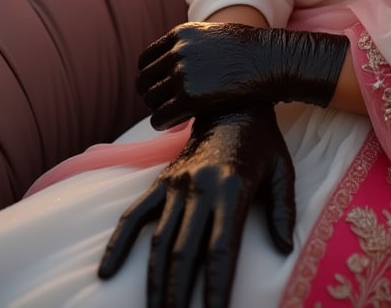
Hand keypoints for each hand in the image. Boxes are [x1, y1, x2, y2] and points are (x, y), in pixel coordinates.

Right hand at [98, 104, 294, 307]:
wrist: (229, 101)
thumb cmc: (262, 142)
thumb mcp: (282, 169)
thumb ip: (284, 208)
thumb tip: (284, 249)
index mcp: (233, 188)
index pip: (222, 249)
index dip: (217, 286)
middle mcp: (200, 189)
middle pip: (184, 252)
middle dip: (178, 295)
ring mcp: (175, 185)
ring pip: (159, 242)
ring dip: (154, 282)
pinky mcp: (160, 181)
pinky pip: (134, 215)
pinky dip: (119, 244)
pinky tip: (106, 273)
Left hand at [137, 22, 348, 130]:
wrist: (269, 61)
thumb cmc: (248, 51)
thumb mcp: (214, 35)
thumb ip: (191, 45)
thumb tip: (173, 62)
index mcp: (181, 34)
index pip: (145, 59)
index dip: (147, 77)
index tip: (155, 88)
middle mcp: (177, 51)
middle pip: (144, 80)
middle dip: (150, 95)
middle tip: (161, 106)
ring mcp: (182, 73)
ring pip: (151, 100)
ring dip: (157, 110)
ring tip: (170, 116)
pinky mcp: (189, 97)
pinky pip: (160, 117)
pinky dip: (163, 124)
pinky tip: (173, 126)